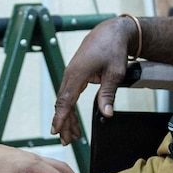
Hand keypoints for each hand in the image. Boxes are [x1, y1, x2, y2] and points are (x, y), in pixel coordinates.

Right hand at [50, 16, 137, 143]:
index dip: (61, 117)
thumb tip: (106, 114)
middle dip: (63, 123)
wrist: (111, 32)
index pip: (66, 100)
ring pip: (65, 100)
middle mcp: (70, 74)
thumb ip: (108, 94)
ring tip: (72, 136)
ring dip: (67, 118)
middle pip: (62, 103)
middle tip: (65, 141)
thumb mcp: (115, 72)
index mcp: (77, 73)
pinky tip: (74, 121)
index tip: (56, 131)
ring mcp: (71, 74)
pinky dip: (70, 108)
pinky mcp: (75, 75)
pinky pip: (69, 95)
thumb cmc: (113, 49)